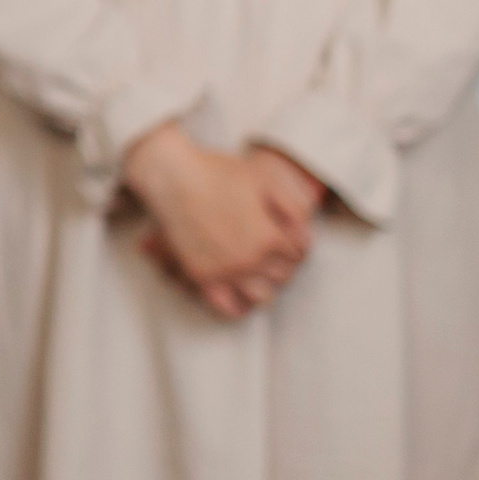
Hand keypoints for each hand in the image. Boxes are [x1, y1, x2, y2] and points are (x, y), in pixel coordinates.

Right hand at [123, 126, 310, 319]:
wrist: (172, 177)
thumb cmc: (217, 173)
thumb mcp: (264, 180)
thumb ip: (294, 209)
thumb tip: (306, 237)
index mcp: (268, 236)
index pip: (299, 255)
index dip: (296, 244)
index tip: (287, 236)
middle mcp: (249, 259)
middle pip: (283, 276)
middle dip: (283, 263)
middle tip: (272, 250)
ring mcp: (224, 271)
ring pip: (261, 296)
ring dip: (265, 284)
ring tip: (258, 269)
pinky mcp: (202, 276)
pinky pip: (227, 306)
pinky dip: (239, 306)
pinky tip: (240, 293)